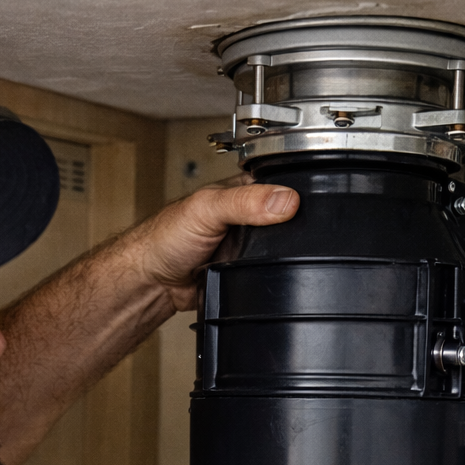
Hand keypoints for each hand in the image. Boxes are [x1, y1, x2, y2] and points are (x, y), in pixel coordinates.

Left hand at [133, 177, 298, 310]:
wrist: (152, 281)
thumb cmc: (165, 238)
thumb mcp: (207, 209)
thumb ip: (245, 202)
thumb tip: (284, 200)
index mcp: (241, 190)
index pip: (281, 183)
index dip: (298, 191)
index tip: (312, 203)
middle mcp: (247, 216)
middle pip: (286, 218)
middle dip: (293, 227)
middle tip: (296, 234)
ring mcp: (247, 244)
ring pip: (280, 248)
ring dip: (281, 254)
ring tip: (275, 254)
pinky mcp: (245, 269)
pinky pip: (268, 272)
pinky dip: (270, 275)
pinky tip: (267, 273)